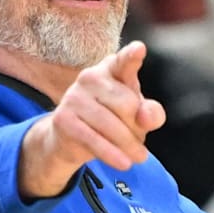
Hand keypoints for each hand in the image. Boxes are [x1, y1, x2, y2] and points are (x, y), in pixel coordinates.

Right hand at [18, 41, 165, 197]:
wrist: (70, 137)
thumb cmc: (112, 119)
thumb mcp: (136, 116)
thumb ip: (150, 113)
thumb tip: (147, 117)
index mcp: (112, 69)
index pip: (123, 62)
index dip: (131, 57)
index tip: (139, 50)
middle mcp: (90, 76)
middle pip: (128, 104)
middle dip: (137, 127)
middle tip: (139, 140)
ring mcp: (74, 96)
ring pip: (112, 124)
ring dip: (129, 145)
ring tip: (139, 157)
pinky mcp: (63, 118)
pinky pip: (94, 139)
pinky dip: (111, 154)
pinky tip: (124, 163)